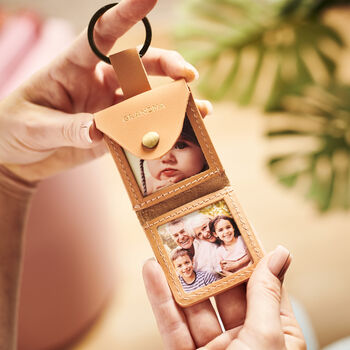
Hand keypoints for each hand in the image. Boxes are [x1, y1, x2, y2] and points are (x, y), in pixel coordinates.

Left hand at [0, 0, 211, 181]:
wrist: (19, 156)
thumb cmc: (15, 129)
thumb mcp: (33, 126)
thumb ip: (66, 128)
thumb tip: (99, 129)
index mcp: (72, 66)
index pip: (100, 34)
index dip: (125, 15)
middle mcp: (97, 81)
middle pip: (138, 65)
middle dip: (166, 66)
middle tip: (187, 75)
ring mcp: (109, 106)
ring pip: (147, 97)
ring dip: (173, 101)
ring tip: (199, 108)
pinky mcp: (115, 130)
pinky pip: (141, 128)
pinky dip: (162, 129)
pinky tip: (182, 130)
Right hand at [143, 246, 305, 349]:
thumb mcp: (268, 339)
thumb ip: (267, 294)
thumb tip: (280, 252)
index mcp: (274, 334)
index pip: (260, 285)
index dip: (246, 256)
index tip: (231, 228)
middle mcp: (244, 339)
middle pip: (222, 292)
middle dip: (206, 263)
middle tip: (192, 231)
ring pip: (192, 306)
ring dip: (177, 276)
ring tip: (166, 244)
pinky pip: (171, 326)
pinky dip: (160, 299)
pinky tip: (151, 271)